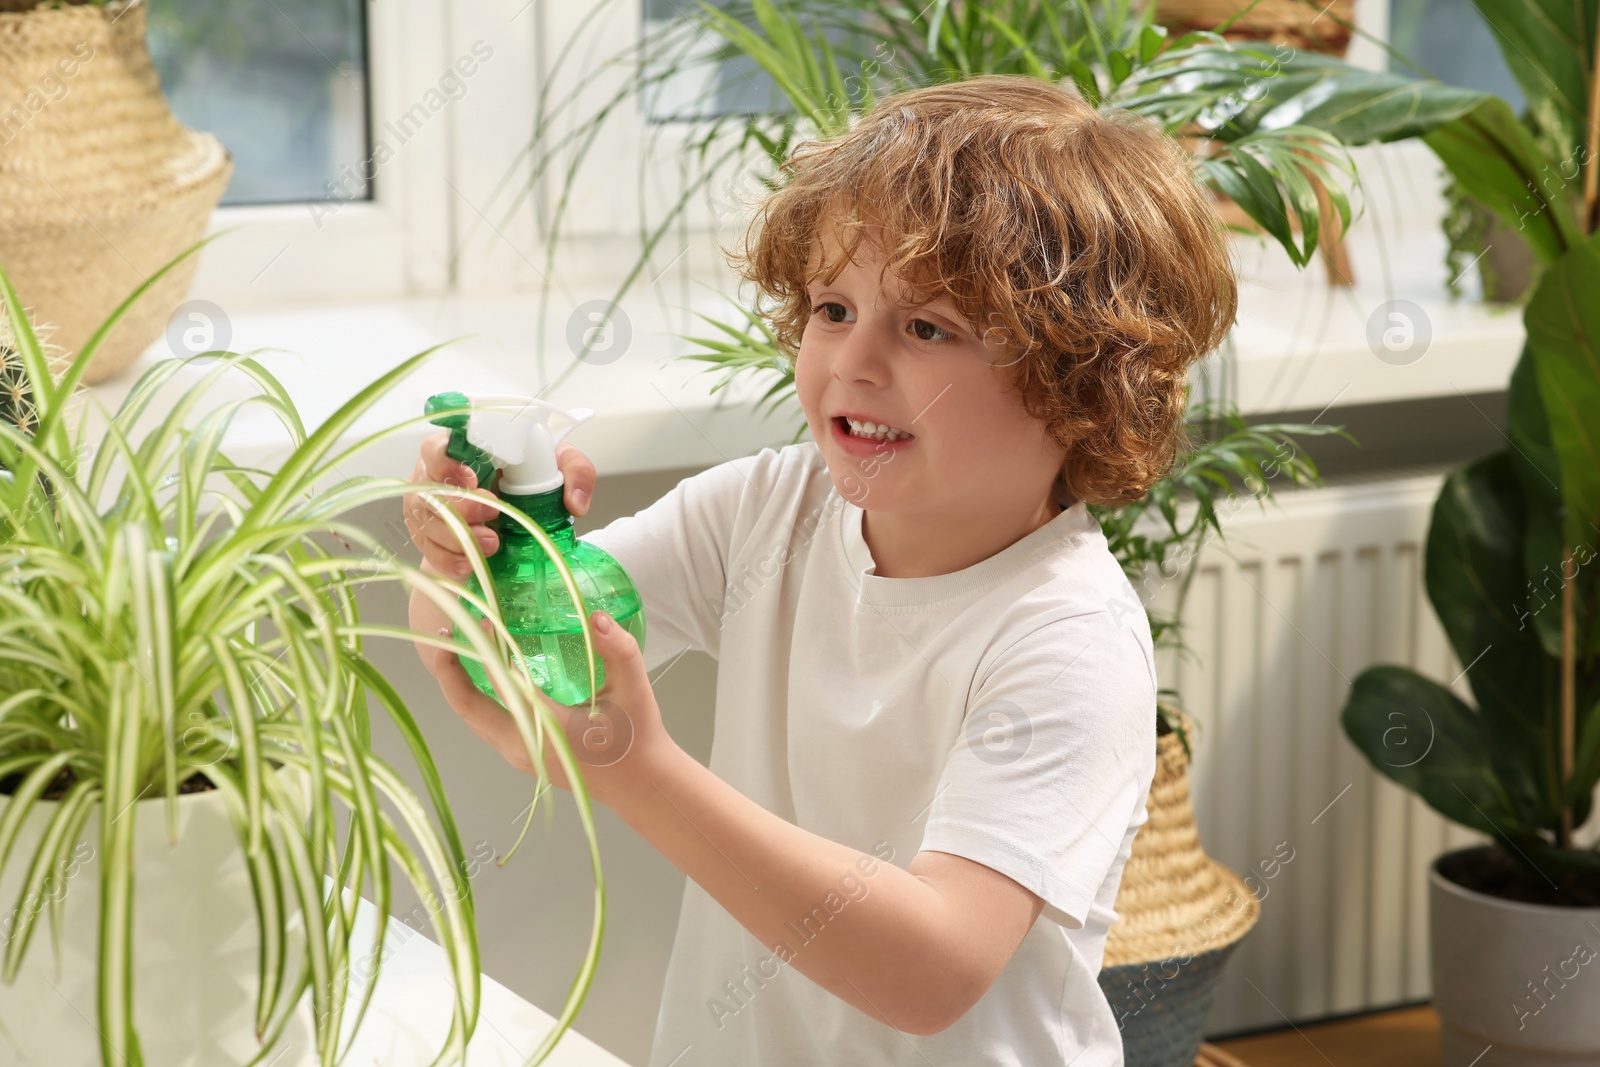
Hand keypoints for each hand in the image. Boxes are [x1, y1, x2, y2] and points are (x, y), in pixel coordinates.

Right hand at [405, 436, 596, 668]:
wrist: (512, 519)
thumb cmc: (529, 481)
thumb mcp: (559, 467)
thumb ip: (576, 471)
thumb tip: (575, 503)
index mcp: (463, 450)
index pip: (438, 446)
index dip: (446, 461)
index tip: (470, 478)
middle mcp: (436, 476)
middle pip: (428, 487)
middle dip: (460, 505)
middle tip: (493, 513)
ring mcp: (428, 507)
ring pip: (425, 520)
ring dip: (456, 535)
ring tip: (491, 544)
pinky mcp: (427, 536)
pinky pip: (427, 550)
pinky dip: (447, 560)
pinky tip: (467, 566)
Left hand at [423, 609, 672, 806]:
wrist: (641, 785)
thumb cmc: (636, 739)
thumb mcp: (634, 690)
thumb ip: (619, 650)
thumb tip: (597, 617)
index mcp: (547, 730)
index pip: (501, 684)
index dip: (486, 648)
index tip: (483, 617)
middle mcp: (522, 745)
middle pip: (466, 707)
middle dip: (449, 668)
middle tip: (444, 630)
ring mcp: (517, 754)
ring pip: (471, 718)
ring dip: (457, 683)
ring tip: (455, 646)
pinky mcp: (521, 754)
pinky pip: (484, 722)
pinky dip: (473, 695)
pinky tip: (481, 671)